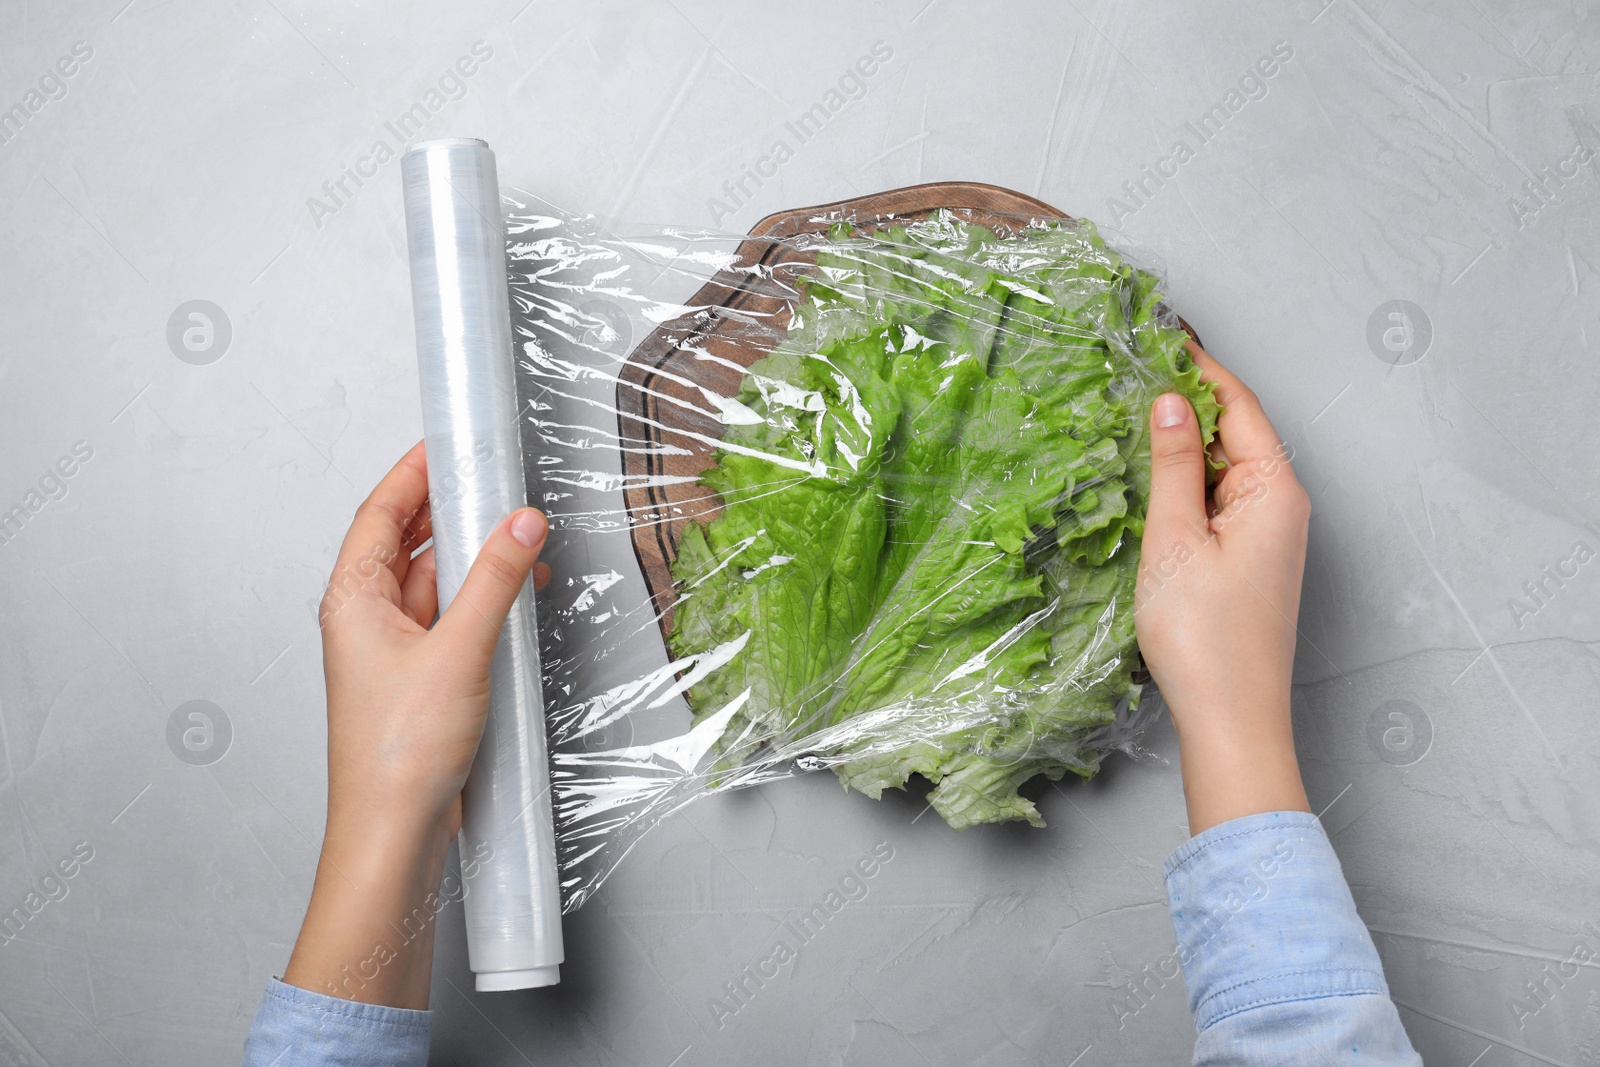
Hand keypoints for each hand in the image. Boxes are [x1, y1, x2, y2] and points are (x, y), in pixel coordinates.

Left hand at [282, 442, 550, 1008]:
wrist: (395, 833)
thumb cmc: (397, 755)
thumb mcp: (459, 650)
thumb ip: (495, 580)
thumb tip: (519, 524)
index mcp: (353, 599)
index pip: (380, 511)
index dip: (413, 471)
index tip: (448, 441)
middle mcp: (368, 619)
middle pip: (409, 541)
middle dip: (453, 510)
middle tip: (495, 480)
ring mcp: (396, 649)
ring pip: (437, 581)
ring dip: (477, 559)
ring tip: (520, 539)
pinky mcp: (424, 678)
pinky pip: (454, 618)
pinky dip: (485, 600)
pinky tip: (518, 597)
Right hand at [1134, 344, 1311, 835]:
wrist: (1231, 721)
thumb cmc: (1205, 638)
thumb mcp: (1175, 539)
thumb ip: (1174, 465)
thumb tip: (1170, 400)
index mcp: (1274, 491)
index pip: (1238, 404)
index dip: (1199, 365)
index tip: (1162, 331)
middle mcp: (1280, 507)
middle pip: (1234, 431)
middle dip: (1188, 397)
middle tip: (1133, 365)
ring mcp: (1264, 536)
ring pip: (1222, 468)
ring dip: (1182, 442)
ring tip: (1130, 412)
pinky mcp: (1246, 562)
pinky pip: (1216, 502)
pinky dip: (1184, 481)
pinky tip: (1147, 479)